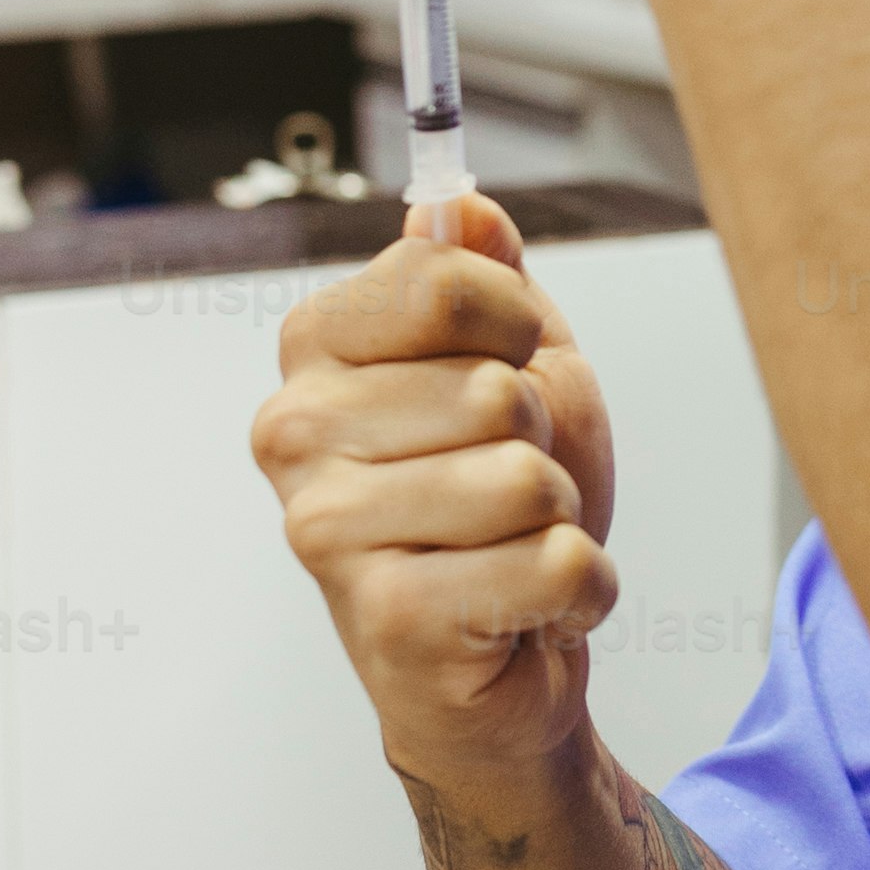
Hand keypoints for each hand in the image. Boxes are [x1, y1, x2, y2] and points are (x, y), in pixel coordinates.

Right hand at [252, 192, 619, 788]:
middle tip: (502, 492)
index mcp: (314, 352)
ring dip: (559, 520)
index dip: (518, 330)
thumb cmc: (499, 508)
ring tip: (509, 547)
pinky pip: (555, 564)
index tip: (503, 378)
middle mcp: (293, 435)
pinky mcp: (389, 620)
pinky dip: (576, 590)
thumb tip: (456, 206)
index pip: (448, 277)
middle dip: (543, 442)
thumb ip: (482, 277)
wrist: (505, 663)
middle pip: (497, 389)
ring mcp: (327, 532)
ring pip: (528, 478)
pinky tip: (524, 610)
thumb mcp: (510, 363)